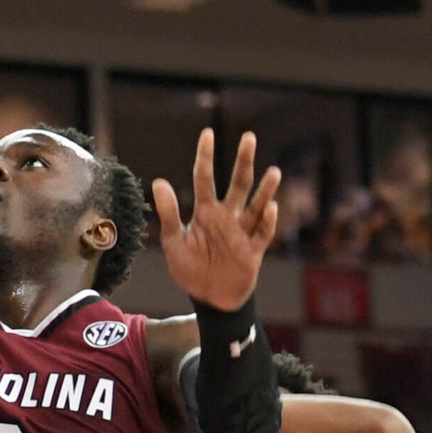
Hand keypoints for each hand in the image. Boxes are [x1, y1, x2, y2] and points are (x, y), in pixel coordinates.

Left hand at [153, 129, 281, 310]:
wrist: (208, 298)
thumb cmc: (191, 269)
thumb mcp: (173, 241)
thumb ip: (168, 213)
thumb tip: (158, 181)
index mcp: (205, 212)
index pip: (204, 179)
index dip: (205, 157)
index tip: (207, 134)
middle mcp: (226, 217)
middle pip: (238, 184)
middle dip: (243, 161)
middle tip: (249, 137)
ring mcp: (241, 233)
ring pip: (256, 206)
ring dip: (265, 190)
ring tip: (273, 171)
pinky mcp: (252, 251)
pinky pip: (261, 234)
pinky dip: (266, 221)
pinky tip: (269, 207)